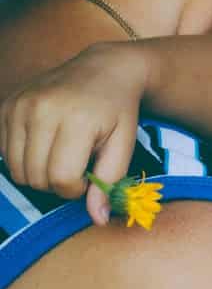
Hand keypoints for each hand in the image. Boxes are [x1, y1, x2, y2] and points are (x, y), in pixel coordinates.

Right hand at [0, 42, 147, 222]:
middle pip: (36, 177)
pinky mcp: (7, 105)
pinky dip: (23, 157)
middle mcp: (43, 109)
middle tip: (77, 165)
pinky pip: (4, 152)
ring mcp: (21, 105)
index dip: (76, 188)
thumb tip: (96, 219)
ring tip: (61, 155)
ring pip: (16, 169)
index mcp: (77, 119)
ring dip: (38, 173)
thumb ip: (109, 182)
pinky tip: (46, 142)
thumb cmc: (118, 110)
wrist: (105, 69)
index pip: (61, 179)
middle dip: (57, 183)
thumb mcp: (124, 145)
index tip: (89, 175)